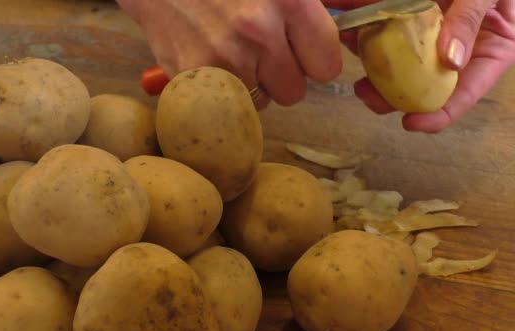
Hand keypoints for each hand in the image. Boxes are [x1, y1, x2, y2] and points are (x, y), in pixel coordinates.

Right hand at [116, 0, 342, 108]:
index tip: (298, 52)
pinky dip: (223, 90)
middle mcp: (260, 31)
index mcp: (291, 1)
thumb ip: (312, 9)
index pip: (326, 66)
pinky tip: (211, 61)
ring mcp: (225, 57)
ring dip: (250, 84)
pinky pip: (227, 105)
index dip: (312, 61)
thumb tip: (350, 29)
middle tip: (257, 50)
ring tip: (230, 51)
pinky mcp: (195, 76)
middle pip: (294, 91)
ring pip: (260, 101)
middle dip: (279, 75)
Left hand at [325, 0, 514, 132]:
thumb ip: (471, 19)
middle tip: (365, 92)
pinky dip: (363, 24)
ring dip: (369, 58)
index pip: (463, 93)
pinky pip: (381, 24)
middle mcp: (452, 49)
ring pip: (395, 57)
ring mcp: (425, 32)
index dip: (438, 114)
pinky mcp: (403, 13)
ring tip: (348, 49)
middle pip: (421, 83)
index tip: (411, 123)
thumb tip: (451, 61)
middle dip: (390, 93)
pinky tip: (345, 26)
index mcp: (485, 52)